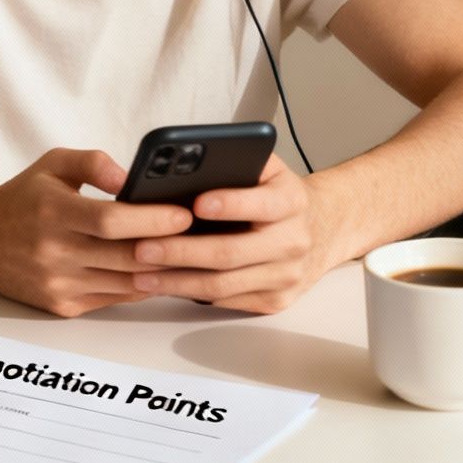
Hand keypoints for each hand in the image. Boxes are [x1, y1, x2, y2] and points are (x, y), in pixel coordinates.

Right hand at [0, 148, 194, 317]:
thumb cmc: (23, 197)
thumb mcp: (52, 163)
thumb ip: (93, 162)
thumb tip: (131, 177)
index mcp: (52, 210)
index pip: (111, 220)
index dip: (153, 219)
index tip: (184, 214)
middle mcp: (53, 251)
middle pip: (125, 256)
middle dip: (169, 247)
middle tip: (203, 235)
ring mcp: (57, 283)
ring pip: (125, 283)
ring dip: (162, 271)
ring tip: (191, 255)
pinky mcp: (61, 306)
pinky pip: (114, 299)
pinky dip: (140, 287)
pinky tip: (160, 272)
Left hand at [129, 156, 335, 313]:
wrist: (322, 230)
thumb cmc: (277, 196)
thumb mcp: (268, 169)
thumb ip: (235, 161)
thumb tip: (180, 163)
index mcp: (291, 201)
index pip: (262, 204)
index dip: (230, 204)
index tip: (196, 203)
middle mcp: (292, 241)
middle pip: (230, 253)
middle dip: (181, 251)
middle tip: (143, 247)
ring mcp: (285, 276)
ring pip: (223, 284)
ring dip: (176, 281)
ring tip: (141, 272)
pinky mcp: (275, 301)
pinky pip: (227, 300)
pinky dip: (191, 293)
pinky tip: (164, 284)